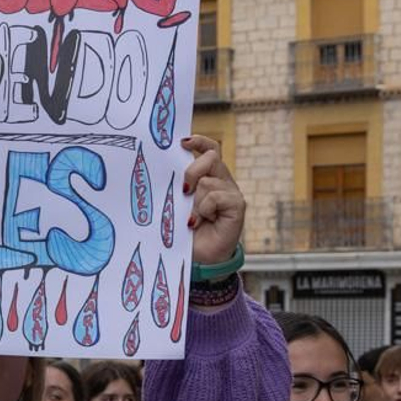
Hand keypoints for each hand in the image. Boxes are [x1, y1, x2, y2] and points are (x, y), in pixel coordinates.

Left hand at [182, 136, 244, 264]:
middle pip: (211, 157)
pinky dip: (203, 209)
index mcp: (208, 177)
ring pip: (208, 181)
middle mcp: (222, 181)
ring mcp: (231, 193)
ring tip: (190, 219)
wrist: (200, 259)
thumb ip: (177, 187)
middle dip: (192, 170)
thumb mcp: (177, 205)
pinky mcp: (237, 206)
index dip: (199, 141)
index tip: (182, 142)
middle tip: (183, 190)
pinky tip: (198, 222)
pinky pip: (216, 197)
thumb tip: (162, 169)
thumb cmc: (185, 232)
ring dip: (194, 201)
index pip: (209, 149)